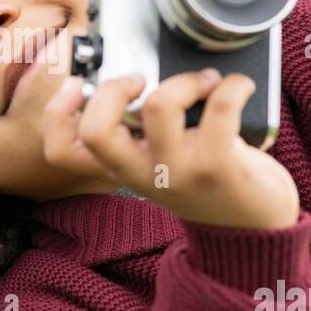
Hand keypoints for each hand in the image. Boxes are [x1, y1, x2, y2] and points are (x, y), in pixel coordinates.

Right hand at [43, 70, 299, 229]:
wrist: (254, 231)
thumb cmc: (211, 186)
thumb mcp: (164, 165)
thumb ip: (146, 134)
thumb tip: (150, 82)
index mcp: (124, 170)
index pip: (64, 151)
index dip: (56, 114)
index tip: (74, 84)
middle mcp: (143, 174)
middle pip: (97, 129)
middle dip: (112, 88)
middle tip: (140, 80)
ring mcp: (177, 171)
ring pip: (160, 105)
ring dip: (187, 79)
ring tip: (207, 83)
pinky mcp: (217, 165)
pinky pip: (220, 105)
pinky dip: (234, 85)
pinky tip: (239, 88)